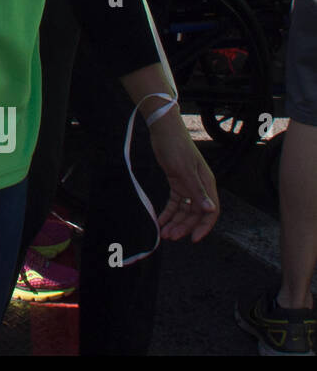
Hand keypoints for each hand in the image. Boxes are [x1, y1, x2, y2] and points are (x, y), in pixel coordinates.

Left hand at [148, 111, 218, 241]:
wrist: (164, 131)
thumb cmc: (176, 147)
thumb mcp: (185, 170)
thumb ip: (197, 191)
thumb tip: (210, 210)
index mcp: (207, 184)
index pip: (210, 212)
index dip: (203, 227)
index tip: (193, 239)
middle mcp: (200, 187)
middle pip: (195, 213)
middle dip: (183, 226)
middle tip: (170, 237)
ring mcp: (188, 185)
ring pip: (184, 209)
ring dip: (175, 221)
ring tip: (164, 233)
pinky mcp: (177, 182)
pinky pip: (175, 202)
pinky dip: (168, 212)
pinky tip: (160, 220)